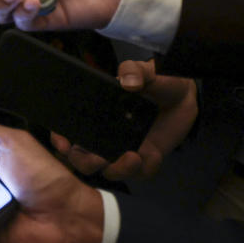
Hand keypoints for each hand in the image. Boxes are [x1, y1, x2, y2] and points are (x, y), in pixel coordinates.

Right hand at [51, 60, 197, 180]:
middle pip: (82, 159)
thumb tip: (126, 82)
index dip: (60, 139)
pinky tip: (152, 154)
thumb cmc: (157, 81)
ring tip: (133, 157)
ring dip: (117, 170)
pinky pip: (140, 172)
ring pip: (110, 171)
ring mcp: (124, 149)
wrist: (183, 96)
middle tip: (100, 159)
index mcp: (94, 114)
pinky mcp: (145, 159)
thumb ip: (134, 70)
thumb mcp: (145, 70)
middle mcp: (104, 135)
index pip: (68, 130)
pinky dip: (145, 167)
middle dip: (86, 163)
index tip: (63, 143)